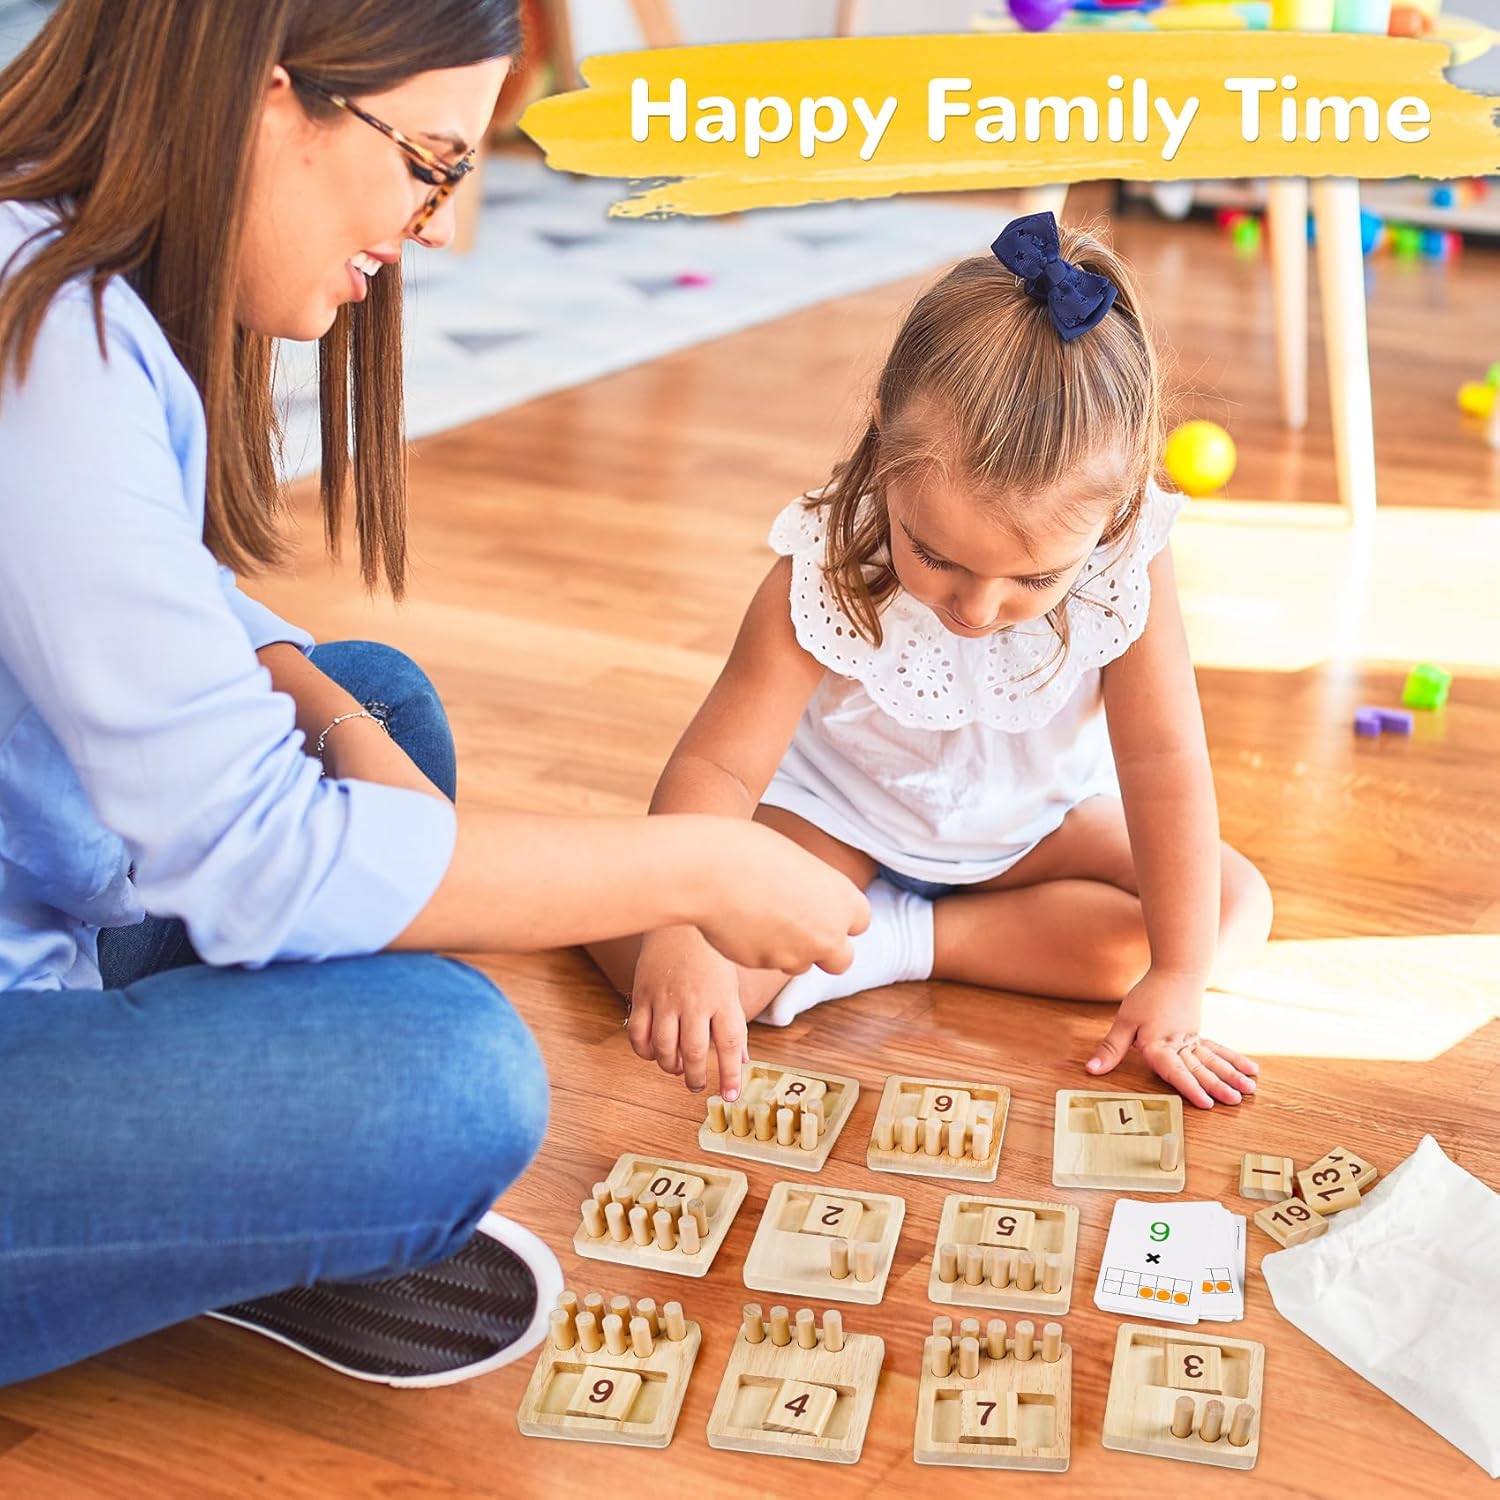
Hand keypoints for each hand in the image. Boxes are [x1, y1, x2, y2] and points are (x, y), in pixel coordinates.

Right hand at [627, 927, 749, 1099]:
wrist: (679, 925)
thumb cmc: (709, 958)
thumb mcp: (730, 988)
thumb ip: (734, 1024)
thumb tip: (741, 1060)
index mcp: (722, 999)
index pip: (729, 1044)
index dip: (731, 1074)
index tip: (730, 1095)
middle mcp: (695, 1002)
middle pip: (695, 1052)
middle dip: (696, 1077)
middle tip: (696, 1084)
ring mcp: (666, 999)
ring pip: (665, 1049)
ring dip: (671, 1067)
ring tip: (678, 1067)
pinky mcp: (644, 995)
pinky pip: (639, 1034)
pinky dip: (645, 1052)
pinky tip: (654, 1052)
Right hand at [692, 821, 868, 974]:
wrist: (708, 871)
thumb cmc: (749, 851)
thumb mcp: (796, 861)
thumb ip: (812, 890)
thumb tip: (808, 904)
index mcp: (842, 900)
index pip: (860, 922)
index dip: (840, 918)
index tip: (823, 909)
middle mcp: (827, 934)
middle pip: (841, 959)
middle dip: (824, 949)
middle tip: (799, 928)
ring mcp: (796, 955)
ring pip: (800, 964)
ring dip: (787, 949)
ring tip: (759, 915)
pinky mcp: (764, 966)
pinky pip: (766, 962)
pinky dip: (757, 949)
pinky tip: (739, 922)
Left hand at [1086, 970, 1258, 1108]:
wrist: (1176, 970)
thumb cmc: (1147, 996)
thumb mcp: (1125, 1021)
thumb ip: (1111, 1049)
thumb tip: (1091, 1071)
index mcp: (1159, 1044)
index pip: (1174, 1070)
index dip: (1188, 1088)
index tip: (1205, 1103)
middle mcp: (1179, 1044)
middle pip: (1200, 1068)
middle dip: (1218, 1086)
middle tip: (1237, 1101)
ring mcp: (1193, 1040)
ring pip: (1213, 1061)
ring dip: (1231, 1076)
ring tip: (1250, 1090)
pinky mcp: (1198, 1035)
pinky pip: (1217, 1051)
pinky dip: (1232, 1061)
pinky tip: (1251, 1069)